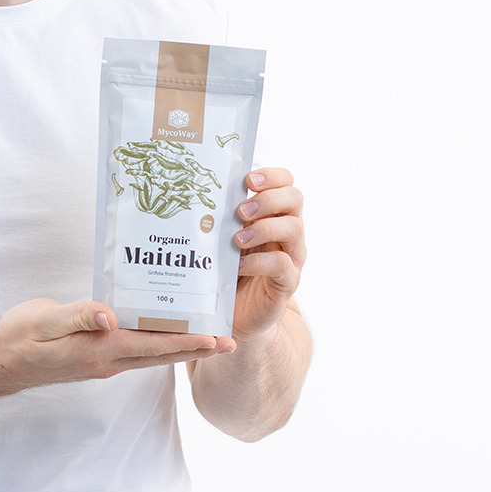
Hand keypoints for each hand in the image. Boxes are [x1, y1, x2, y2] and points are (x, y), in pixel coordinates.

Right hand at [0, 298, 231, 386]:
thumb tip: (110, 316)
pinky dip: (159, 344)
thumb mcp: (43, 320)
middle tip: (230, 342)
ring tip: (210, 339)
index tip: (216, 339)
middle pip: (160, 355)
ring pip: (151, 356)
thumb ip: (77, 316)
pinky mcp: (97, 357)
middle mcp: (107, 361)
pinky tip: (166, 333)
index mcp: (99, 350)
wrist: (1, 363)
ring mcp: (103, 362)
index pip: (152, 346)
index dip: (186, 343)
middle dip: (196, 349)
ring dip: (181, 348)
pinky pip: (136, 352)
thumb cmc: (20, 337)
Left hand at [230, 167, 304, 344]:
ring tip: (237, 239)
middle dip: (268, 198)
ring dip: (264, 228)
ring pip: (294, 228)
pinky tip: (238, 266)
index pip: (286, 182)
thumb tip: (195, 191)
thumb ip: (221, 217)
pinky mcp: (287, 282)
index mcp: (274, 214)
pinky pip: (283, 265)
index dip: (272, 176)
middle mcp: (288, 232)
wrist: (237, 315)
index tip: (248, 180)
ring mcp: (292, 256)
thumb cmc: (228, 270)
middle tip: (241, 211)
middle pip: (295, 198)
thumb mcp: (224, 239)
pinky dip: (259, 262)